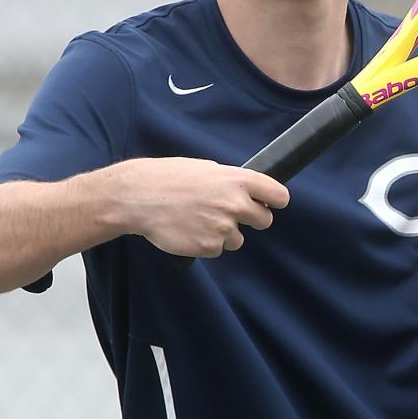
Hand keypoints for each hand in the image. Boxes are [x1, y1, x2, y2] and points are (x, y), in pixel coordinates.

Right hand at [120, 157, 289, 256]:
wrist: (138, 197)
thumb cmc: (170, 178)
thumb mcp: (207, 169)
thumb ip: (232, 182)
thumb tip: (250, 193)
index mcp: (238, 180)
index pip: (278, 195)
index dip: (275, 200)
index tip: (270, 203)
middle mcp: (235, 204)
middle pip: (265, 220)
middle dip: (252, 219)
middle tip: (229, 213)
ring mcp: (223, 227)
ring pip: (238, 238)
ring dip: (224, 233)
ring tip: (198, 219)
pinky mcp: (209, 246)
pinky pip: (217, 249)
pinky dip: (206, 243)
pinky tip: (189, 229)